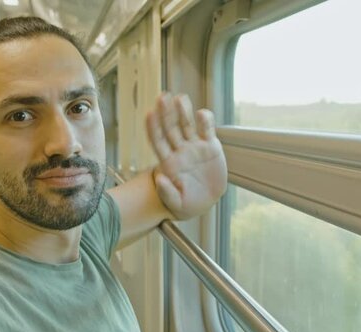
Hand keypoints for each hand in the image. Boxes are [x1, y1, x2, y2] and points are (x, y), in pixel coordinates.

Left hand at [146, 93, 227, 219]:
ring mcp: (195, 147)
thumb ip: (167, 193)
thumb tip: (160, 178)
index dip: (153, 127)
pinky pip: (207, 130)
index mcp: (168, 163)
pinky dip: (205, 121)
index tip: (149, 113)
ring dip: (183, 111)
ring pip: (187, 125)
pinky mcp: (211, 147)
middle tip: (163, 97)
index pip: (158, 141)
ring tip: (180, 98)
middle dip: (166, 113)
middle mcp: (180, 151)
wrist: (206, 202)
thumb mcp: (177, 205)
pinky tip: (202, 113)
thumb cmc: (187, 204)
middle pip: (171, 128)